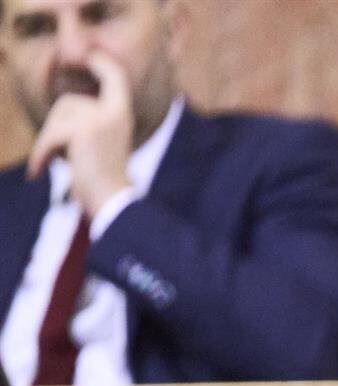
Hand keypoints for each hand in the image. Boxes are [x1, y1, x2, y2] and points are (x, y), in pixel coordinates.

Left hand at [26, 53, 133, 217]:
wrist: (114, 204)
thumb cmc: (105, 180)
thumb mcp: (104, 143)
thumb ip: (92, 120)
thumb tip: (66, 106)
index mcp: (123, 115)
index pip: (115, 77)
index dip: (100, 62)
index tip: (88, 56)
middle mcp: (115, 112)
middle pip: (69, 102)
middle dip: (56, 127)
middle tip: (57, 155)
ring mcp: (99, 119)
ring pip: (57, 117)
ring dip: (48, 142)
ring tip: (57, 165)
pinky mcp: (82, 130)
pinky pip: (49, 135)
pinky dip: (40, 154)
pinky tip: (39, 173)